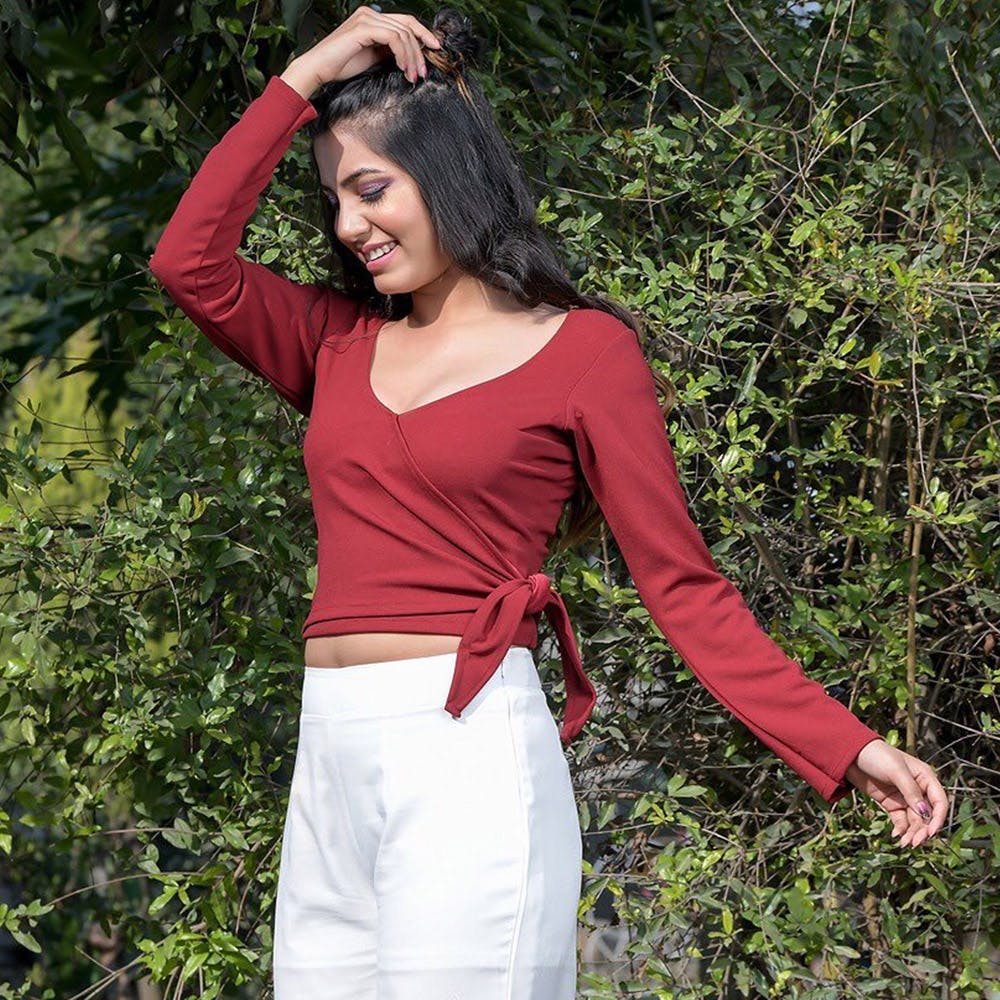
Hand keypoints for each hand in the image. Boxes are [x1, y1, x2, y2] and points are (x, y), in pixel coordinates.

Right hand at [283, 5, 441, 96]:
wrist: (319, 69)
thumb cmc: (342, 65)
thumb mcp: (372, 57)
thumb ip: (389, 51)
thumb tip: (409, 55)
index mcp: (373, 18)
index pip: (405, 22)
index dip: (423, 34)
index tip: (435, 49)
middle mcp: (370, 13)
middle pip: (407, 27)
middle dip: (420, 51)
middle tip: (423, 73)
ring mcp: (367, 18)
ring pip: (403, 33)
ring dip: (412, 57)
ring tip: (413, 76)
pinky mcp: (364, 27)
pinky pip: (394, 37)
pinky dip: (402, 53)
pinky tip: (403, 67)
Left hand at [844, 739, 948, 847]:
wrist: (850, 754)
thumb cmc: (876, 755)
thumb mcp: (895, 770)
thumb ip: (910, 791)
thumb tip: (925, 812)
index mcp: (925, 777)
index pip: (939, 801)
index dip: (938, 818)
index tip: (931, 832)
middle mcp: (918, 789)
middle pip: (927, 815)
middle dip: (923, 830)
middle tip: (915, 843)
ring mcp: (904, 798)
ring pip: (915, 821)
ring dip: (912, 833)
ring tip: (905, 843)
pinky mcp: (891, 804)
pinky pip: (901, 820)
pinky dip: (901, 829)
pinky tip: (896, 835)